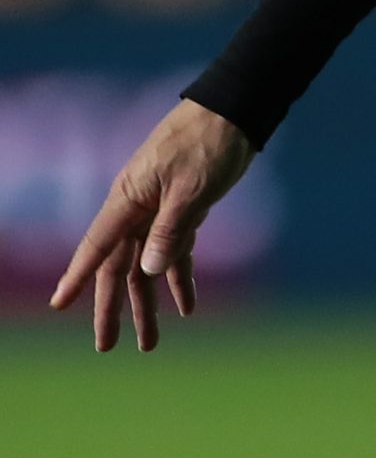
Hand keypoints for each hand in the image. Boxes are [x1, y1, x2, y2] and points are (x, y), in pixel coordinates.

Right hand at [50, 99, 254, 352]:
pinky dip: (181, 278)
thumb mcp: (192, 187)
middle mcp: (138, 208)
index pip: (97, 246)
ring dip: (149, 302)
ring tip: (150, 342)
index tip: (59, 305)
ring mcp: (160, 210)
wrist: (235, 110)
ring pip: (148, 265)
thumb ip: (171, 229)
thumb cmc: (209, 142)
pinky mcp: (186, 209)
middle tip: (108, 347)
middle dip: (114, 308)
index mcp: (129, 199)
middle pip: (120, 266)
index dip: (78, 277)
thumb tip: (150, 270)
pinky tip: (187, 306)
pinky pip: (176, 251)